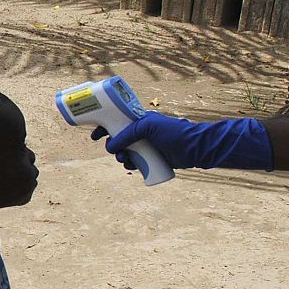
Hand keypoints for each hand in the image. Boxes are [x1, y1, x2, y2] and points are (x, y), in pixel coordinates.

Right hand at [94, 113, 273, 170]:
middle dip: (113, 147)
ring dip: (121, 158)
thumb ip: (128, 134)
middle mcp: (141, 133)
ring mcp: (146, 146)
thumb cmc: (173, 132)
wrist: (194, 147)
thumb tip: (111, 147)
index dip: (103, 127)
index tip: (94, 136)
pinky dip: (131, 166)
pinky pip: (136, 163)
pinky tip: (133, 167)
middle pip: (118, 140)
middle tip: (114, 152)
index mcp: (139, 121)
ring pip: (126, 153)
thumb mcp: (148, 127)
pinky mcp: (152, 159)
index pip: (116, 121)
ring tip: (126, 161)